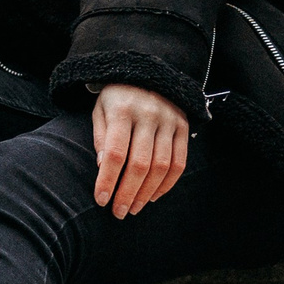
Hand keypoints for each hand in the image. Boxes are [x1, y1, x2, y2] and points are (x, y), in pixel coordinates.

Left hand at [91, 84, 188, 218]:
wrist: (147, 72)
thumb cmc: (116, 97)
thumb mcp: (100, 110)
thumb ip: (100, 137)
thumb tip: (102, 168)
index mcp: (122, 110)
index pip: (115, 152)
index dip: (108, 179)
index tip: (101, 200)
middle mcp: (148, 115)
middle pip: (139, 164)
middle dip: (128, 193)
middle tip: (118, 212)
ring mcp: (169, 121)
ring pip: (161, 166)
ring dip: (147, 193)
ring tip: (134, 208)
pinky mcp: (183, 127)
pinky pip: (179, 162)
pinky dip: (167, 184)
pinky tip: (153, 196)